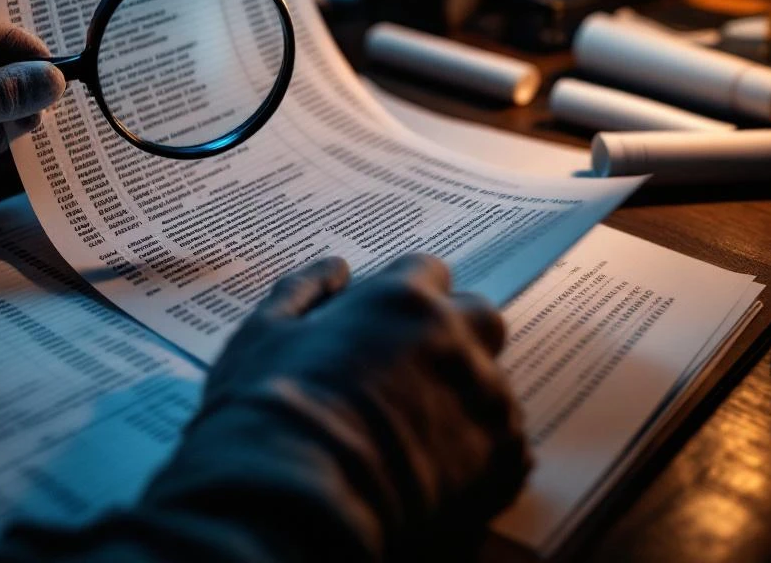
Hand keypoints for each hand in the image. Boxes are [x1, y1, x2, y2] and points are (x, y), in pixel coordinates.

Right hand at [151, 254, 530, 558]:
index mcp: (403, 300)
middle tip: (411, 369)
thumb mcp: (265, 334)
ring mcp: (486, 400)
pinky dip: (479, 451)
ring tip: (417, 432)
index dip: (408, 296)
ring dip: (464, 395)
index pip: (429, 272)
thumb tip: (334, 268)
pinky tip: (436, 469)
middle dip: (454, 334)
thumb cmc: (268, 411)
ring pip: (491, 383)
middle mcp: (456, 340)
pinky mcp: (504, 459)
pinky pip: (506, 443)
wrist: (295, 502)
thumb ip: (303, 289)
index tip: (389, 322)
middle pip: (478, 318)